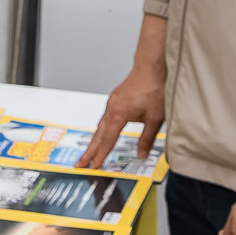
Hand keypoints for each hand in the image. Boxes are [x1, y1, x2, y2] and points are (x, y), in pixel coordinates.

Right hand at [83, 16, 168, 167]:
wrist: (151, 68)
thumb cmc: (153, 89)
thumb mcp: (155, 119)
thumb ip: (147, 139)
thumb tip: (142, 154)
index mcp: (117, 115)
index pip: (107, 141)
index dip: (100, 156)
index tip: (94, 166)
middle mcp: (111, 109)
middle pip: (97, 135)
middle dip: (89, 152)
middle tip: (80, 164)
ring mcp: (112, 103)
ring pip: (100, 126)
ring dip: (94, 141)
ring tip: (89, 153)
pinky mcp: (115, 99)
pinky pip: (105, 118)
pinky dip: (101, 129)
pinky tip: (104, 132)